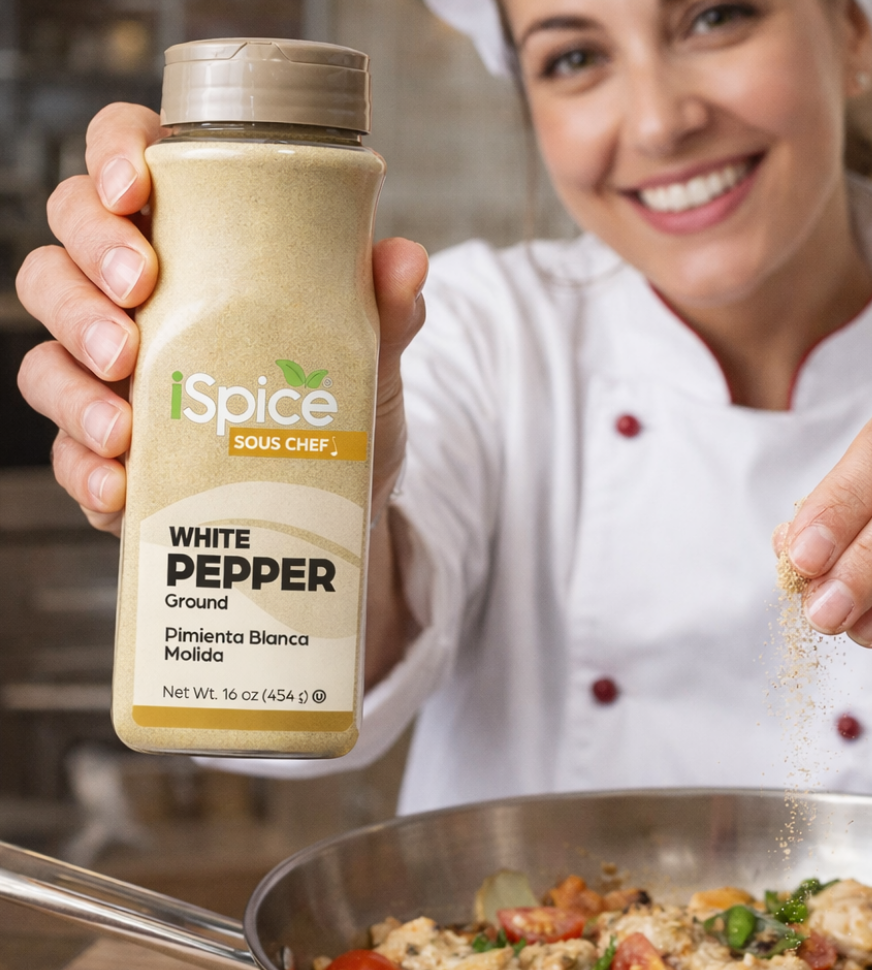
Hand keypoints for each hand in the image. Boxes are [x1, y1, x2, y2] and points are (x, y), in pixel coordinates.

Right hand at [16, 102, 426, 535]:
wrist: (341, 493)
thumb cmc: (338, 397)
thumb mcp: (369, 349)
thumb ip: (386, 306)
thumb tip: (407, 262)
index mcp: (192, 248)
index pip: (127, 168)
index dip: (112, 155)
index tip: (133, 188)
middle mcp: (134, 304)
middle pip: (64, 253)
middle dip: (88, 269)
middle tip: (139, 296)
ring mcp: (112, 381)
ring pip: (46, 354)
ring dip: (74, 379)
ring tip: (125, 418)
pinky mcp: (110, 454)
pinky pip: (67, 453)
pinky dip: (83, 468)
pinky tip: (118, 485)